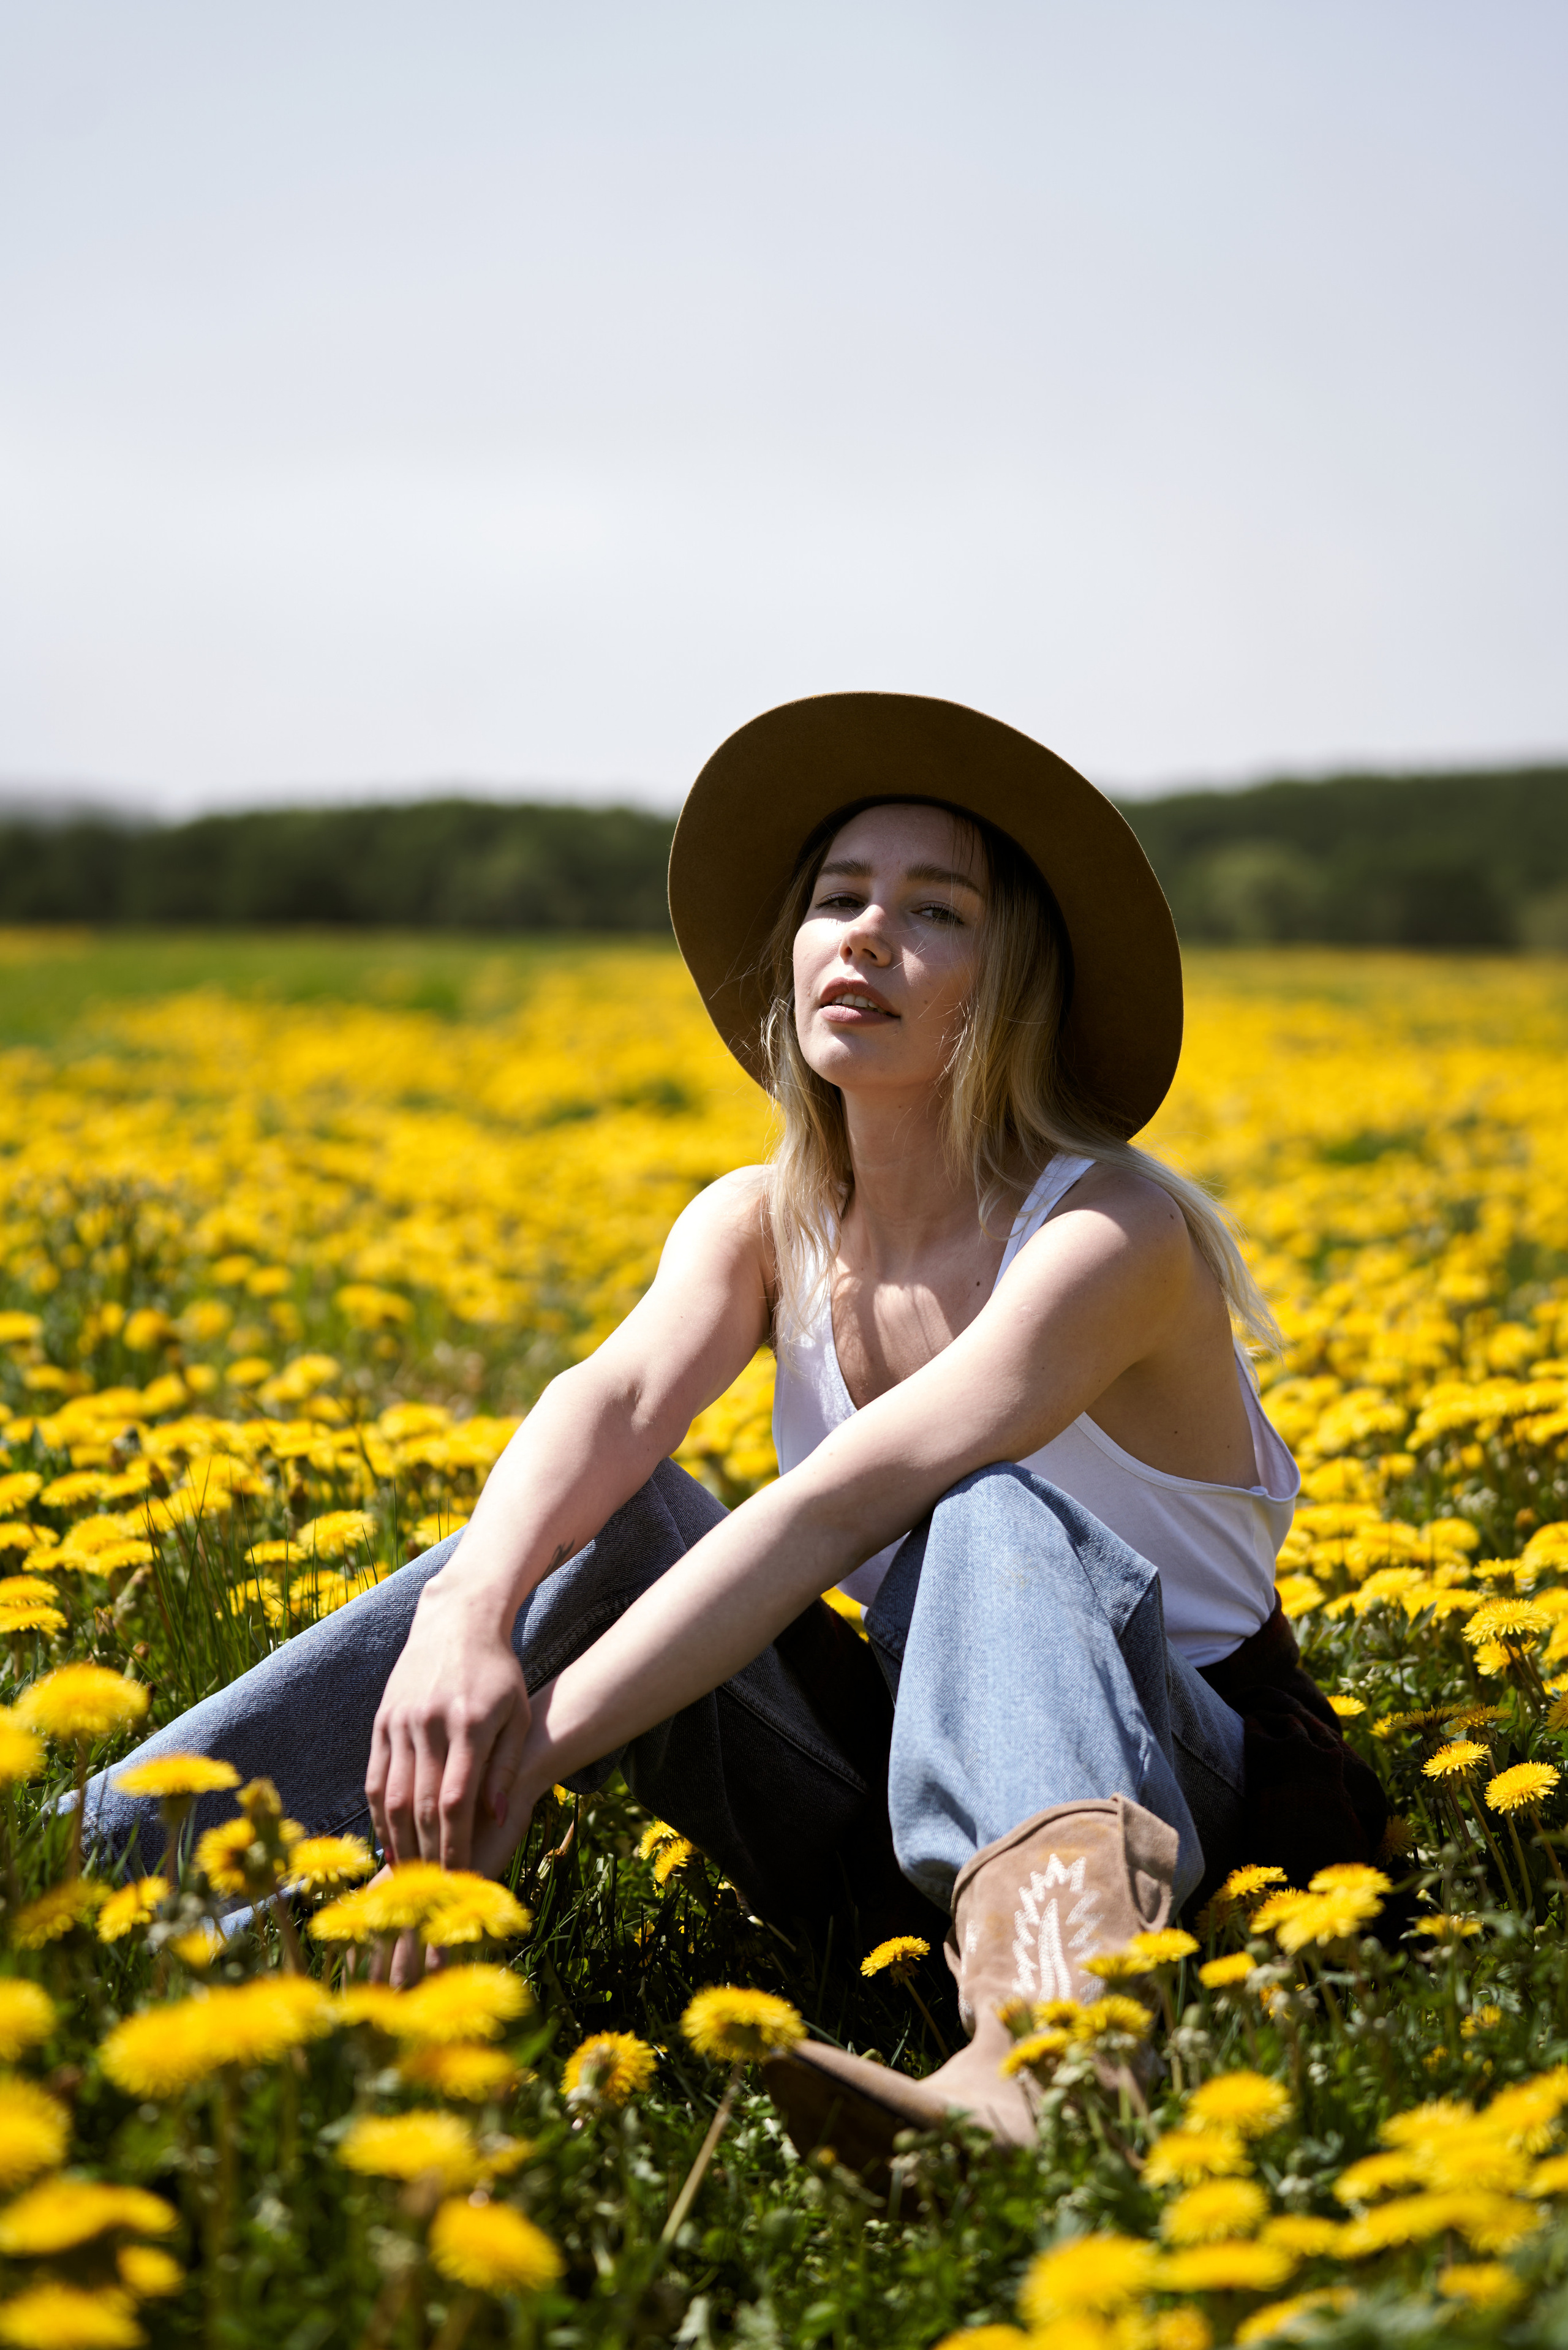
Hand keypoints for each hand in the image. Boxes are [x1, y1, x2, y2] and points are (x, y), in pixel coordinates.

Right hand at [366, 1576, 534, 1877]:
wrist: (456, 1621)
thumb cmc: (498, 1673)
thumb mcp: (517, 1713)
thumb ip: (506, 1765)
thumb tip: (497, 1817)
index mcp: (469, 1724)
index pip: (456, 1800)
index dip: (454, 1844)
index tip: (458, 1879)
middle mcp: (430, 1724)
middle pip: (422, 1805)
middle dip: (427, 1853)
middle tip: (431, 1894)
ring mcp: (400, 1722)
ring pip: (393, 1796)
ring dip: (399, 1840)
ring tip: (408, 1876)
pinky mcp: (381, 1720)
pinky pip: (376, 1777)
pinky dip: (380, 1813)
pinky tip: (388, 1840)